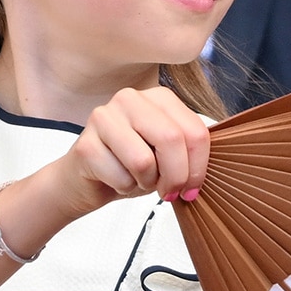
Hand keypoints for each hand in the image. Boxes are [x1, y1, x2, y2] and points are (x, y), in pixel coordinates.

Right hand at [56, 87, 210, 219]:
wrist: (83, 180)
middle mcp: (131, 99)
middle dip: (177, 176)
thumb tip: (207, 171)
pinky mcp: (85, 143)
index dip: (199, 166)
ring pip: (144, 160)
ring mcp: (104, 117)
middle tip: (171, 192)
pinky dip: (124, 187)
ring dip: (147, 182)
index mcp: (159, 97)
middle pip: (172, 140)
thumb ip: (187, 150)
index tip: (193, 187)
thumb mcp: (166, 153)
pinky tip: (116, 179)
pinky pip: (120, 176)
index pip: (195, 130)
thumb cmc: (130, 164)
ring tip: (139, 179)